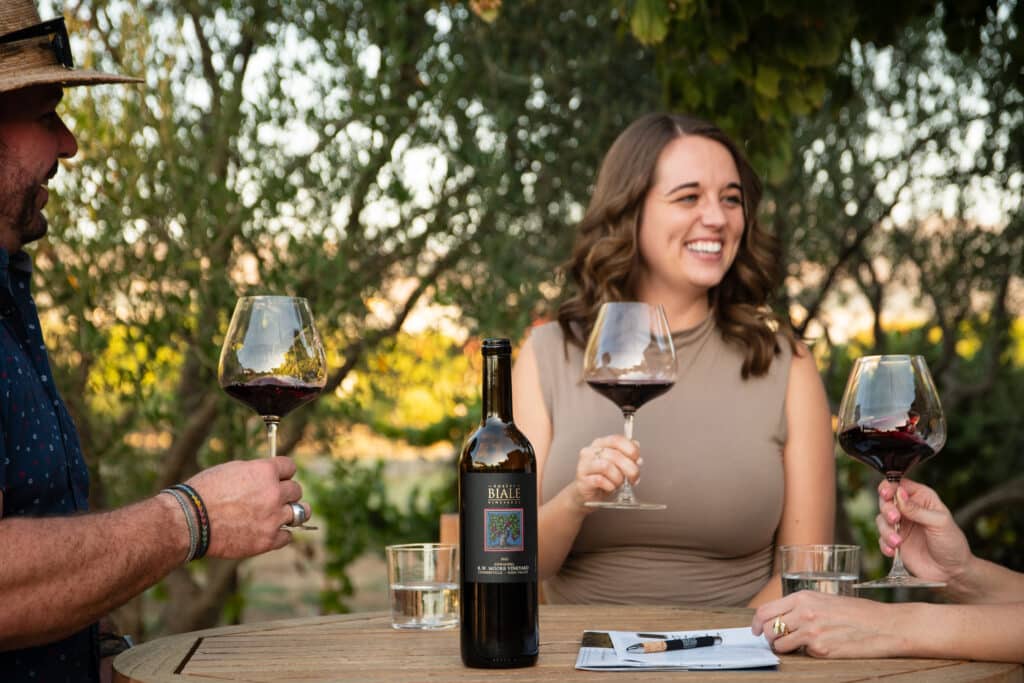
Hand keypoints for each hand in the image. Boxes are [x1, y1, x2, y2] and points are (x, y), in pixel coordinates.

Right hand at [185, 456, 307, 557]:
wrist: (188, 522)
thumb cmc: (204, 492)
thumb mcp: (231, 470)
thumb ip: (256, 473)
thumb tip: (269, 476)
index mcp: (265, 471)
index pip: (290, 467)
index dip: (283, 473)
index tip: (279, 478)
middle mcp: (274, 493)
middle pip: (296, 490)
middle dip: (286, 493)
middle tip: (274, 498)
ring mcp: (273, 517)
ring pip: (301, 512)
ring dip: (294, 512)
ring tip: (285, 514)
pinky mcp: (268, 540)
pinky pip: (287, 536)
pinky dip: (280, 534)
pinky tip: (269, 531)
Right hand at [571, 435, 640, 508]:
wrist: (589, 495)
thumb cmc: (604, 479)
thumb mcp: (619, 466)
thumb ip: (628, 459)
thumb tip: (638, 458)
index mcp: (600, 444)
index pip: (616, 440)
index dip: (630, 449)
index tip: (637, 459)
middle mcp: (590, 451)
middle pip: (614, 455)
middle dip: (629, 468)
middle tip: (633, 477)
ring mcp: (584, 465)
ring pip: (606, 467)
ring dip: (618, 478)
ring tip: (619, 483)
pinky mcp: (582, 479)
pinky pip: (600, 480)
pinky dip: (610, 486)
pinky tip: (610, 487)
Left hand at [752, 591, 900, 657]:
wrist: (885, 625)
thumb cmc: (857, 612)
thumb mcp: (825, 600)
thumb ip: (802, 607)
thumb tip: (781, 618)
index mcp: (803, 597)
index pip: (765, 610)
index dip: (755, 623)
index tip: (754, 630)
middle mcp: (804, 613)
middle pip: (767, 629)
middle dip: (768, 637)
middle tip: (777, 640)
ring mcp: (811, 632)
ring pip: (779, 644)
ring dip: (784, 648)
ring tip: (799, 645)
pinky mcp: (821, 649)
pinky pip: (802, 654)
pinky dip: (806, 654)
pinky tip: (821, 648)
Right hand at [876, 478, 970, 583]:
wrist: (952, 572)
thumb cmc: (952, 544)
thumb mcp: (940, 523)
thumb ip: (918, 509)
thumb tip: (899, 495)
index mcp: (922, 499)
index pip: (900, 485)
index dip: (890, 486)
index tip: (886, 494)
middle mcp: (909, 510)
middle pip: (886, 500)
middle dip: (887, 509)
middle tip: (895, 519)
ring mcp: (901, 526)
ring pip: (881, 519)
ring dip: (886, 530)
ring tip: (897, 542)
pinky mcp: (895, 542)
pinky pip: (881, 538)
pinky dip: (884, 544)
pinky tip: (892, 551)